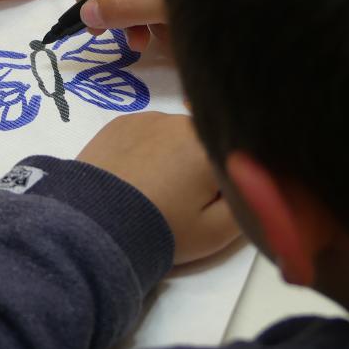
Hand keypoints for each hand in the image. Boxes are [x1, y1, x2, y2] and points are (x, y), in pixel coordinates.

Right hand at [76, 0, 165, 51]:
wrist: (303, 10)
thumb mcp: (169, 1)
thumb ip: (128, 5)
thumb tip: (88, 12)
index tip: (83, 7)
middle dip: (120, 3)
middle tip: (106, 32)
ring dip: (141, 17)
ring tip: (143, 44)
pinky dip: (164, 18)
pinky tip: (171, 39)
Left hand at [77, 112, 239, 264]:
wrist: (94, 225)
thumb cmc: (162, 228)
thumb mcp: (219, 231)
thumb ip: (248, 202)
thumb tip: (254, 181)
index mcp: (210, 143)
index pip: (235, 155)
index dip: (229, 179)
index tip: (214, 200)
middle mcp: (181, 119)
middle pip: (203, 142)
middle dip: (199, 166)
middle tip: (180, 199)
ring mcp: (147, 117)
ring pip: (173, 136)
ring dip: (171, 156)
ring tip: (152, 189)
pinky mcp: (119, 122)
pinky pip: (145, 133)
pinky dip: (145, 150)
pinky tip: (132, 176)